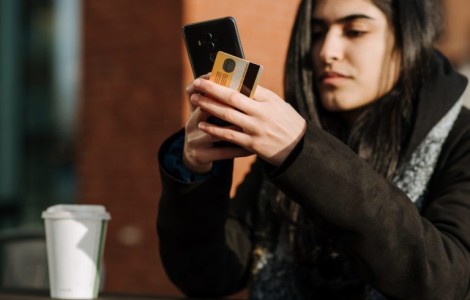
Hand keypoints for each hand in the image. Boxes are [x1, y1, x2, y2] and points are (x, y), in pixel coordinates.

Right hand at [183, 76, 251, 173]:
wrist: (194, 155)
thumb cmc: (206, 128)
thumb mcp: (205, 115)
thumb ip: (218, 100)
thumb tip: (240, 82)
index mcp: (195, 110)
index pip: (200, 93)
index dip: (216, 87)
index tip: (235, 82)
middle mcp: (191, 124)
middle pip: (207, 110)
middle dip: (229, 105)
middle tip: (249, 103)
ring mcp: (195, 140)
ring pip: (219, 133)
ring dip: (238, 129)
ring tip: (255, 126)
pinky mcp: (201, 155)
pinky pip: (224, 152)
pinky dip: (239, 150)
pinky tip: (252, 149)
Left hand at [190, 78, 306, 166]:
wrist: (299, 149)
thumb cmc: (287, 123)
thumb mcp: (278, 105)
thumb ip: (260, 95)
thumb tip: (240, 83)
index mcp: (269, 99)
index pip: (244, 84)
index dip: (226, 79)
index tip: (212, 74)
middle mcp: (262, 112)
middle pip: (232, 97)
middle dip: (211, 89)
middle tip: (197, 83)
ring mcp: (256, 128)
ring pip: (227, 115)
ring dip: (208, 106)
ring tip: (195, 100)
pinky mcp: (252, 144)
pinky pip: (229, 135)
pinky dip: (214, 129)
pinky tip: (202, 124)